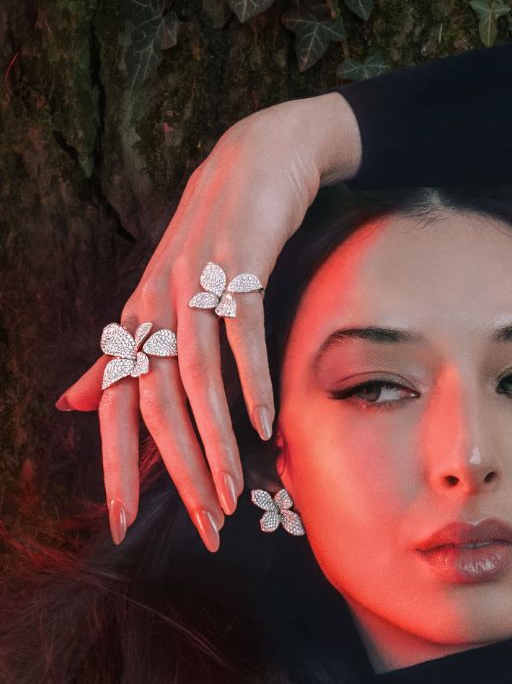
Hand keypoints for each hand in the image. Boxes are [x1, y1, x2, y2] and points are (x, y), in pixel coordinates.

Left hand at [53, 92, 361, 550]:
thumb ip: (122, 355)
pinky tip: (262, 424)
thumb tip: (76, 404)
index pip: (120, 409)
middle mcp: (157, 306)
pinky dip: (250, 380)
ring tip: (232, 493)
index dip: (117, 467)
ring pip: (196, 379)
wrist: (257, 156)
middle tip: (205, 527)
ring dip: (214, 441)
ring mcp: (195, 283)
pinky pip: (241, 333)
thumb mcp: (162, 300)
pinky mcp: (240, 263)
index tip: (123, 525)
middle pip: (157, 405)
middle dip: (179, 473)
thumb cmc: (214, 238)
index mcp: (138, 322)